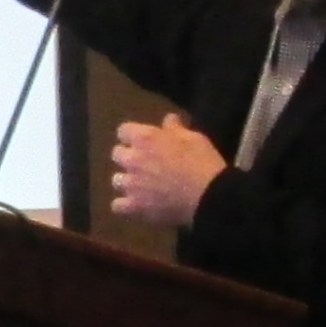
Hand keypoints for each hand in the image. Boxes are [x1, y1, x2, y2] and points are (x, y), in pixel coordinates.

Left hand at [110, 114, 225, 226]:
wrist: (208, 196)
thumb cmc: (202, 162)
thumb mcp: (193, 138)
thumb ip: (175, 128)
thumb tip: (168, 119)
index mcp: (144, 139)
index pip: (123, 131)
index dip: (132, 135)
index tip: (143, 141)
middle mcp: (132, 159)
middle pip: (117, 154)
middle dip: (128, 157)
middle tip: (144, 163)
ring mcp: (131, 184)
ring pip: (117, 180)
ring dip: (127, 181)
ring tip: (141, 186)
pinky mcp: (134, 206)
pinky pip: (118, 205)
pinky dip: (125, 205)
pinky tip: (136, 205)